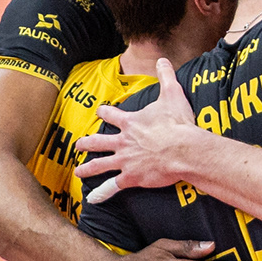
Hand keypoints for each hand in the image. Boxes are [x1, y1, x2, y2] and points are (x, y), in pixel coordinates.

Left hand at [76, 60, 199, 202]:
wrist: (183, 149)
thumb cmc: (178, 124)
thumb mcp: (172, 95)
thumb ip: (166, 77)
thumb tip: (163, 60)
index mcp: (130, 122)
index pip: (111, 114)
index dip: (105, 112)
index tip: (100, 111)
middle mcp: (123, 141)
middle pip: (99, 141)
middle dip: (87, 143)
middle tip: (78, 144)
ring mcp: (125, 160)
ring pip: (100, 164)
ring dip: (88, 168)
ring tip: (78, 172)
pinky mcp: (131, 177)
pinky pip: (113, 186)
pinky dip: (102, 194)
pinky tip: (92, 200)